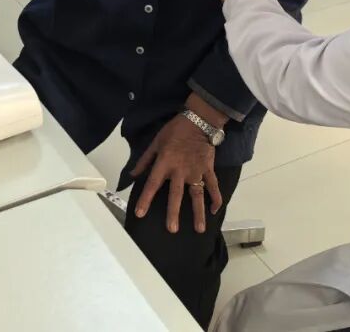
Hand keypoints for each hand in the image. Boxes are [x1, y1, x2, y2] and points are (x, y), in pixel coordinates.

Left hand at [131, 114, 222, 233]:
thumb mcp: (156, 142)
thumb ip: (145, 160)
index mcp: (164, 163)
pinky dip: (216, 198)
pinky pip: (213, 186)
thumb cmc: (174, 131)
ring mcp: (196, 171)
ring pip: (197, 195)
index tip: (140, 214)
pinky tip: (214, 211)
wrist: (198, 120)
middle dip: (173, 212)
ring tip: (199, 229)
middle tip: (172, 229)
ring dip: (198, 212)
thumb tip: (133, 175)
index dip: (145, 199)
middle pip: (176, 194)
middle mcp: (180, 170)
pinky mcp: (208, 169)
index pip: (152, 184)